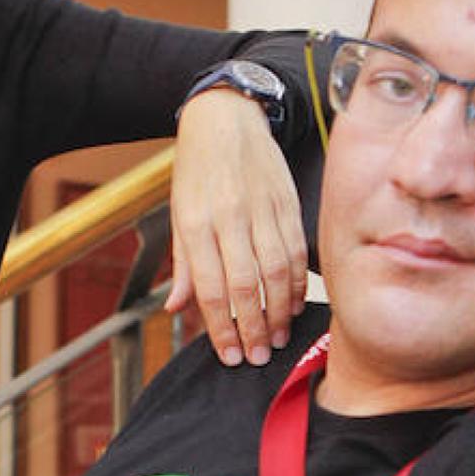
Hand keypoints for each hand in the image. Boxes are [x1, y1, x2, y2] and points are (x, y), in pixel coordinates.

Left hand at [168, 89, 306, 366]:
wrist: (227, 118)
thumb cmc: (197, 169)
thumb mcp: (178, 212)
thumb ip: (182, 263)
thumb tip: (177, 308)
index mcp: (196, 222)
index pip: (209, 286)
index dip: (219, 327)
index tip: (228, 355)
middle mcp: (229, 217)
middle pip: (245, 285)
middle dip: (252, 328)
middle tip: (257, 357)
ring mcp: (262, 210)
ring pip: (275, 271)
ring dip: (278, 312)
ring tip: (276, 338)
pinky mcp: (287, 203)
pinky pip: (296, 250)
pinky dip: (297, 282)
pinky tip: (294, 304)